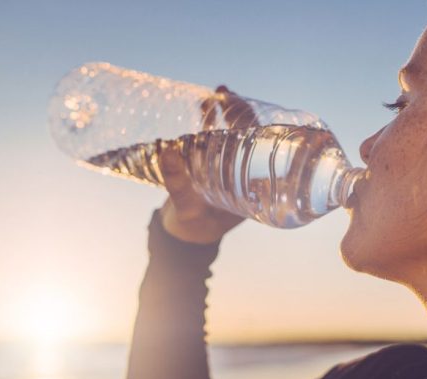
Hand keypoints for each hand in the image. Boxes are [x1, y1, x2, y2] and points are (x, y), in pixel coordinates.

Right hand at [158, 85, 255, 243]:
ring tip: (217, 93)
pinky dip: (209, 121)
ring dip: (224, 112)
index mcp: (249, 181)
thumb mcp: (186, 207)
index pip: (260, 146)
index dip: (255, 125)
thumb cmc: (194, 228)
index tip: (247, 107)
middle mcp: (240, 170)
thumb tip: (166, 150)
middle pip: (246, 134)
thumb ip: (177, 183)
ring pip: (229, 132)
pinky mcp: (208, 163)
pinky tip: (204, 103)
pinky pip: (213, 138)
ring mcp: (225, 165)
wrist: (185, 237)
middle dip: (239, 112)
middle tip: (226, 93)